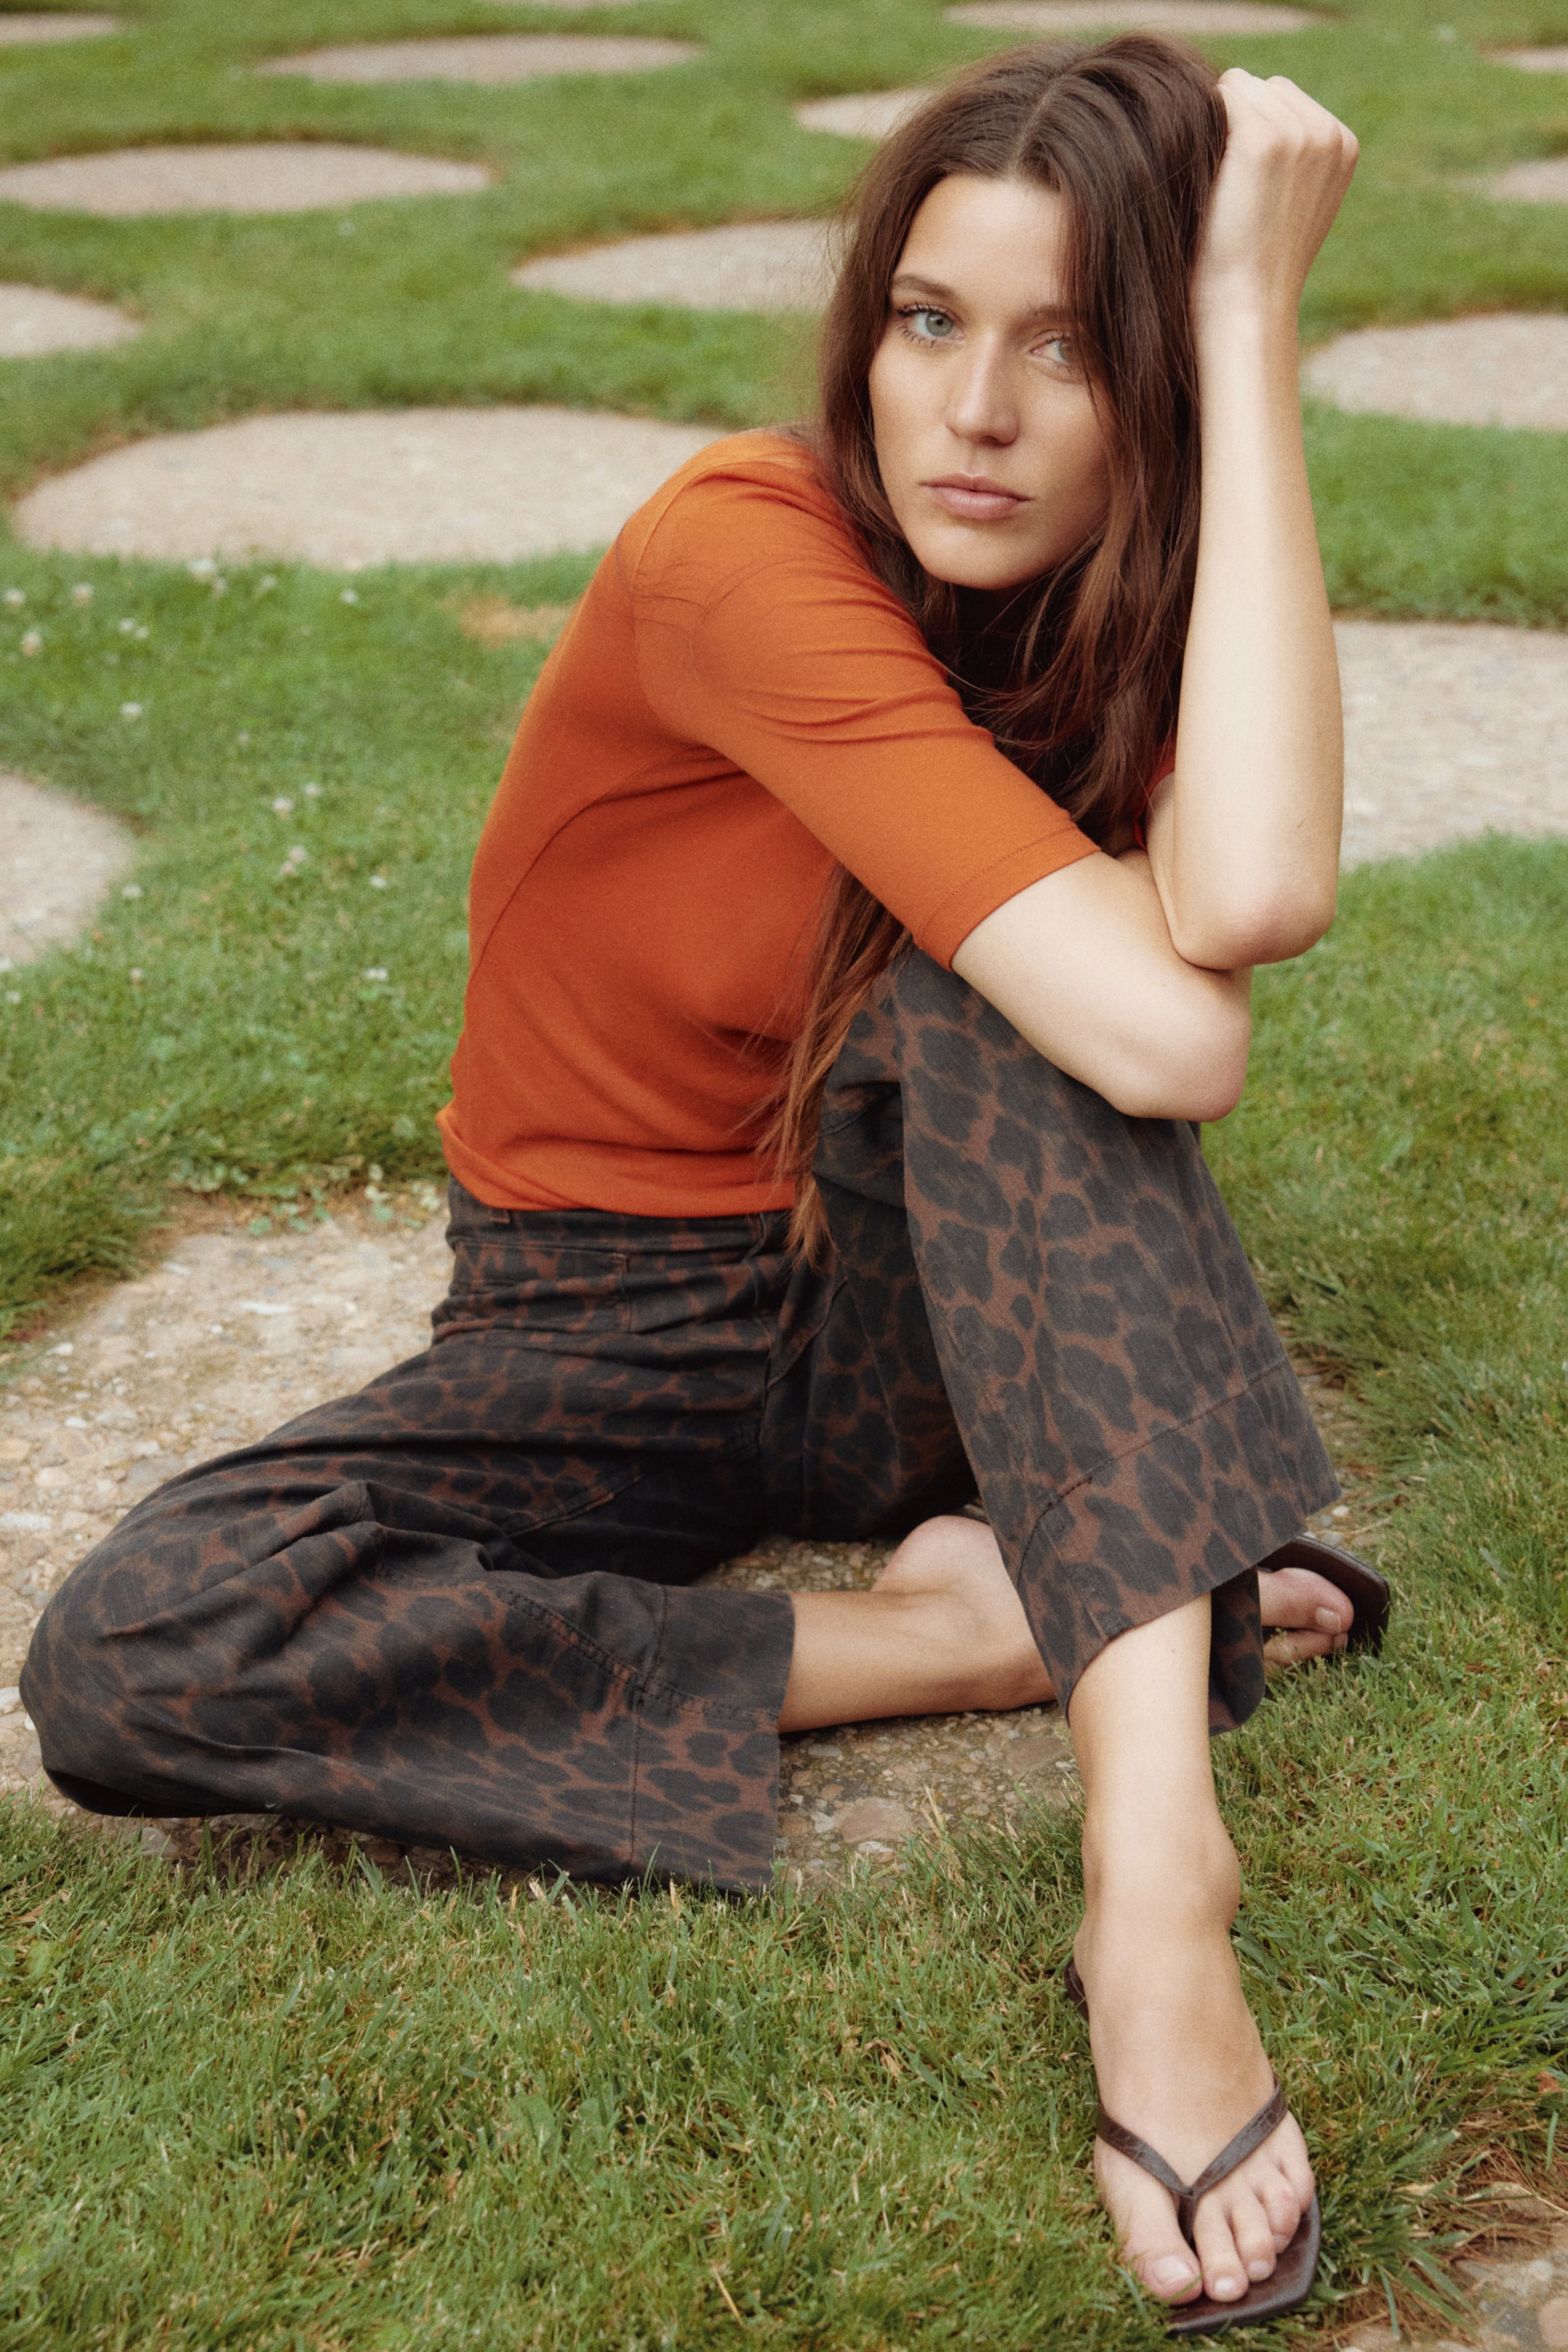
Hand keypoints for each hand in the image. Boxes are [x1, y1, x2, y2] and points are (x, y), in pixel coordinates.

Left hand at [1192, 69, 1357, 329]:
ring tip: (1219, 183)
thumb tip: (1258, 109)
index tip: (1246, 184)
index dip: (1251, 130)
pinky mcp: (1262, 140)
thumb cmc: (1255, 264)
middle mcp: (1328, 133)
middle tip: (1228, 186)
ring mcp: (1299, 134)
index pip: (1283, 97)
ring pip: (1240, 87)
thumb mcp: (1293, 204)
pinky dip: (1204, 129)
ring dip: (1219, 124)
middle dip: (1238, 121)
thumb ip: (1293, 156)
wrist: (1245, 305)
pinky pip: (1220, 100)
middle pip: (1262, 87)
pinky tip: (1206, 175)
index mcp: (1343, 145)